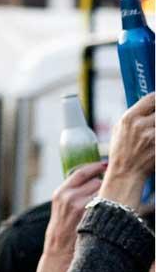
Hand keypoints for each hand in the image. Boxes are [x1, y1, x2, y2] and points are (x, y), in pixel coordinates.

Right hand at [32, 162, 104, 271]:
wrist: (60, 251)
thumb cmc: (63, 230)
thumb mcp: (61, 207)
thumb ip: (73, 193)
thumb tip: (94, 180)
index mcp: (60, 192)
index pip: (81, 171)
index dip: (95, 167)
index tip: (105, 164)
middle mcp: (68, 196)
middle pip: (96, 180)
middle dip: (103, 184)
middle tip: (108, 189)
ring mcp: (80, 205)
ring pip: (103, 190)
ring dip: (107, 194)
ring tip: (106, 203)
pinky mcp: (90, 214)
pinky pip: (107, 202)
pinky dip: (111, 204)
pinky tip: (110, 211)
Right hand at [100, 93, 154, 207]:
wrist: (125, 174)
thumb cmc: (121, 153)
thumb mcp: (119, 130)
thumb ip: (134, 117)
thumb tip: (150, 104)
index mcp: (128, 118)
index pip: (152, 98)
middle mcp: (140, 125)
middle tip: (153, 126)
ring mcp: (151, 136)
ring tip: (152, 137)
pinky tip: (154, 145)